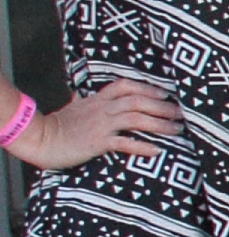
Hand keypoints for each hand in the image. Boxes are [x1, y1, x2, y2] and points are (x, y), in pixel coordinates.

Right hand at [9, 81, 180, 170]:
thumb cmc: (56, 126)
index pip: (125, 86)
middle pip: (137, 101)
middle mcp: (102, 109)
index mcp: (97, 100)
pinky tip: (157, 150)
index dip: (147, 87)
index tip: (165, 93)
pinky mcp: (97, 142)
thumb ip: (80, 101)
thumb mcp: (71, 108)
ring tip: (177, 131)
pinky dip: (142, 146)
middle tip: (181, 114)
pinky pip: (124, 142)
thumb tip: (78, 94)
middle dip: (162, 107)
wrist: (39, 139)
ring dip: (159, 124)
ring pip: (135, 118)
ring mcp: (100, 125)